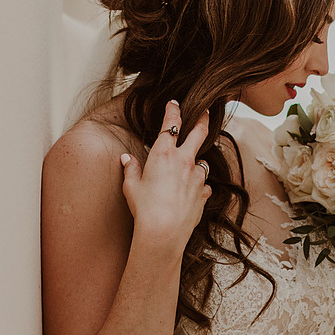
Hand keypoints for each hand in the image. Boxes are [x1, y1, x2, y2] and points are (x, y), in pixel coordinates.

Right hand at [119, 99, 212, 251]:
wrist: (163, 232)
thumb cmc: (144, 209)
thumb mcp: (131, 187)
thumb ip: (131, 169)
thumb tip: (127, 159)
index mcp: (163, 154)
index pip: (170, 124)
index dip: (173, 110)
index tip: (175, 103)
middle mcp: (184, 160)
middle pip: (199, 132)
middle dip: (204, 118)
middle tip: (207, 110)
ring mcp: (197, 176)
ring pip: (202, 161)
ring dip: (196, 162)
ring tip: (189, 167)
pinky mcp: (204, 193)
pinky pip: (203, 185)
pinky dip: (198, 186)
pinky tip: (190, 193)